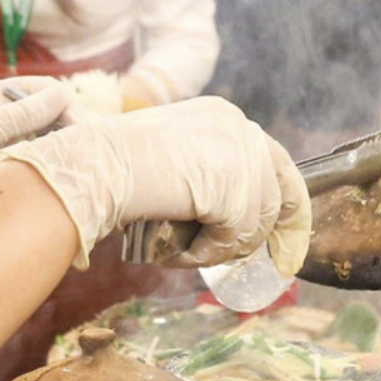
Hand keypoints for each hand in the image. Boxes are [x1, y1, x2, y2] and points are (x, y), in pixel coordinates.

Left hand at [0, 77, 71, 246]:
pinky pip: (36, 168)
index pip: (47, 90)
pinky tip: (58, 183)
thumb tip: (66, 95)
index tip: (80, 131)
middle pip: (52, 115)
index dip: (68, 106)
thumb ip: (25, 113)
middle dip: (70, 130)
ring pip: (47, 143)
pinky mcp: (5, 174)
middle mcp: (5, 119)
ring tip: (75, 170)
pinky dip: (49, 172)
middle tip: (82, 154)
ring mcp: (6, 147)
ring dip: (61, 153)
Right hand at [1, 97, 307, 268]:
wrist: (93, 167)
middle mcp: (239, 127)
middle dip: (276, 232)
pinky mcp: (234, 187)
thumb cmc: (112, 169)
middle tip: (279, 264)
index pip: (274, 161)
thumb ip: (206, 177)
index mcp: (223, 116)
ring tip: (187, 253)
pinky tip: (179, 253)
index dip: (286, 203)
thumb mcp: (170, 161)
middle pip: (279, 189)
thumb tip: (233, 219)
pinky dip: (209, 253)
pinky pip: (236, 237)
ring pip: (258, 221)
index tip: (287, 239)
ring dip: (224, 247)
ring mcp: (240, 154)